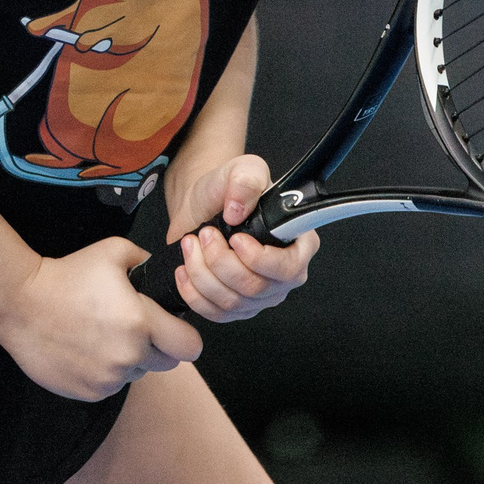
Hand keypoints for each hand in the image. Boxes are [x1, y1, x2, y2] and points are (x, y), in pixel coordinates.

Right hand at [0, 236, 203, 401]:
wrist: (21, 304)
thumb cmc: (68, 274)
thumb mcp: (113, 251)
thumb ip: (147, 261)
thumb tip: (166, 271)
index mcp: (141, 322)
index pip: (189, 346)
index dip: (185, 335)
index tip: (172, 326)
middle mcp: (128, 356)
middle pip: (167, 363)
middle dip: (159, 346)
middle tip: (135, 327)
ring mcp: (108, 379)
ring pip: (138, 374)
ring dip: (130, 359)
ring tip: (103, 335)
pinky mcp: (89, 392)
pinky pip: (112, 385)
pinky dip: (106, 371)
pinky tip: (86, 349)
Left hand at [166, 153, 319, 322]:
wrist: (200, 205)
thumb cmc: (226, 189)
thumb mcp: (241, 169)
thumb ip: (246, 180)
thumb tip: (238, 210)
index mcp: (298, 242)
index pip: (290, 269)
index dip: (260, 260)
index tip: (235, 238)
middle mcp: (285, 274)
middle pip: (255, 288)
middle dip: (220, 261)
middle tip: (205, 233)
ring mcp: (261, 295)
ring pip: (232, 302)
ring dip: (202, 272)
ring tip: (191, 244)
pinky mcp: (236, 307)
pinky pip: (215, 314)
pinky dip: (193, 292)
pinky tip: (185, 269)